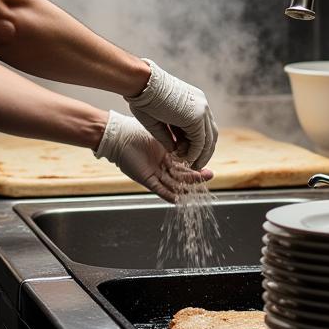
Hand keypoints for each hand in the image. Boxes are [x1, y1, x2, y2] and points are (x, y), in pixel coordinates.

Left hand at [95, 111, 212, 202]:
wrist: (118, 136)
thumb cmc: (135, 130)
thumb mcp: (159, 132)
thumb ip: (172, 136)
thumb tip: (189, 132)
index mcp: (166, 153)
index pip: (185, 161)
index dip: (196, 163)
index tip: (207, 161)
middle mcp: (162, 164)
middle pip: (183, 173)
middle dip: (197, 175)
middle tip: (210, 174)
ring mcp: (155, 172)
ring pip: (175, 183)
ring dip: (188, 185)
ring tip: (202, 182)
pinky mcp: (146, 179)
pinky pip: (160, 190)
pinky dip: (170, 195)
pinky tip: (181, 198)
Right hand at [124, 60, 217, 169]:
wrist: (142, 83)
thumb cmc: (144, 97)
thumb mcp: (159, 118)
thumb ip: (169, 134)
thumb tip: (175, 150)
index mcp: (194, 101)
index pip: (203, 126)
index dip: (197, 143)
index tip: (187, 153)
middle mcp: (201, 105)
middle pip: (210, 134)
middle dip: (203, 151)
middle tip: (195, 164)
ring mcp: (201, 110)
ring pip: (208, 140)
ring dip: (200, 155)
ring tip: (192, 166)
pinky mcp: (197, 118)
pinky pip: (200, 142)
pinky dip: (194, 153)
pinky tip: (184, 159)